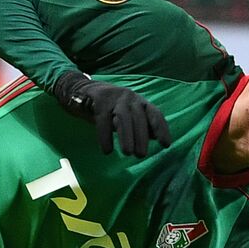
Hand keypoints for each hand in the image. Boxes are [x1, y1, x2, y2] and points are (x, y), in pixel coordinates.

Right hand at [50, 71, 171, 157]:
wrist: (83, 91)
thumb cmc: (109, 109)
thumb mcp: (127, 116)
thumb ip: (140, 124)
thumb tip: (154, 137)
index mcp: (140, 102)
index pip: (155, 114)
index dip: (161, 129)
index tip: (165, 144)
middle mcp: (130, 97)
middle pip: (139, 117)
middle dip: (141, 137)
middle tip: (141, 155)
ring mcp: (114, 98)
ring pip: (123, 118)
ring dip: (127, 136)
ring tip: (128, 153)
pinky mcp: (99, 101)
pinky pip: (103, 120)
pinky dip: (105, 137)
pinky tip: (107, 151)